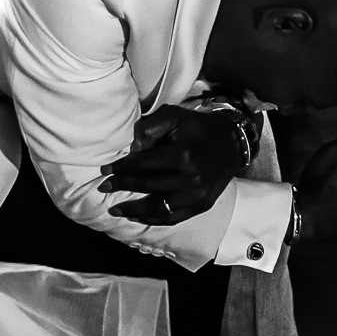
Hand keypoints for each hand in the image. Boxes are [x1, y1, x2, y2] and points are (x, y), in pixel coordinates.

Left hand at [100, 104, 252, 224]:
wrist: (233, 143)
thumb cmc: (199, 128)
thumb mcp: (175, 116)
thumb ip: (150, 127)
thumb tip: (132, 148)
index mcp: (182, 154)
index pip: (144, 164)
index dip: (122, 167)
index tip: (106, 169)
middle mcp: (190, 179)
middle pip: (147, 185)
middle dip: (122, 185)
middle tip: (104, 186)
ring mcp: (197, 195)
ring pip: (158, 208)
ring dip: (133, 210)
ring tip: (115, 210)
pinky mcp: (202, 205)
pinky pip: (173, 218)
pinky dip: (153, 219)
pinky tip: (138, 217)